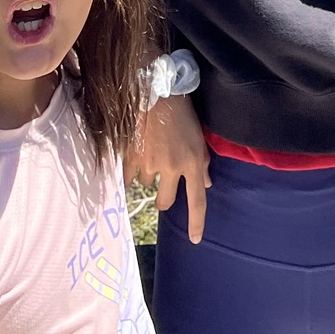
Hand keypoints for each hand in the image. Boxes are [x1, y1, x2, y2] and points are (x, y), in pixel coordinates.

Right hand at [125, 93, 210, 242]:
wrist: (158, 93)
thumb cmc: (184, 115)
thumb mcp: (200, 140)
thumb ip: (202, 165)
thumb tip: (205, 186)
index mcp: (192, 163)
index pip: (197, 200)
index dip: (196, 222)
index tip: (194, 239)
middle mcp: (172, 167)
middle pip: (165, 201)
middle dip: (164, 199)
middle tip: (164, 187)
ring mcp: (151, 163)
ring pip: (148, 185)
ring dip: (150, 176)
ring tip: (152, 155)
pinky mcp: (133, 156)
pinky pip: (129, 178)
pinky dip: (131, 173)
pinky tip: (135, 159)